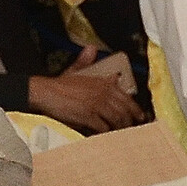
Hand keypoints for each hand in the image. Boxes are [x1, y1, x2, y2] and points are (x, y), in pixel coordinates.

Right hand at [28, 67, 144, 131]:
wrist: (46, 92)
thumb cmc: (60, 85)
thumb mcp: (75, 70)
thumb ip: (85, 61)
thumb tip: (91, 48)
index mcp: (103, 83)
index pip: (126, 97)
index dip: (135, 109)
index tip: (140, 116)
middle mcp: (103, 93)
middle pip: (124, 110)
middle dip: (130, 122)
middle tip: (133, 129)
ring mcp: (96, 105)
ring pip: (116, 120)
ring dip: (120, 129)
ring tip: (121, 135)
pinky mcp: (88, 116)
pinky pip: (104, 127)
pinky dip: (107, 134)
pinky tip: (107, 137)